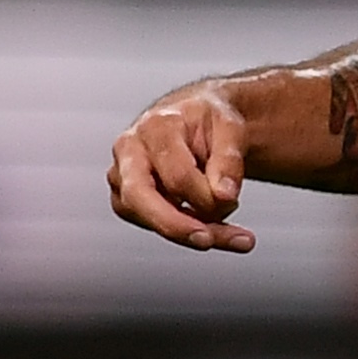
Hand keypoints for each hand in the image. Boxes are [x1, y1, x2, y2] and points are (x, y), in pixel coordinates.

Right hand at [110, 88, 255, 252]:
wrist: (195, 119)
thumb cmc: (208, 120)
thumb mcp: (230, 127)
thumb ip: (229, 159)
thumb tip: (224, 195)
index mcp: (156, 127)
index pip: (176, 174)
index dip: (205, 195)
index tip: (231, 201)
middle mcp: (130, 150)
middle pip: (139, 197)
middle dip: (175, 225)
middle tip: (208, 240)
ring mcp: (123, 175)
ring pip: (144, 216)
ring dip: (189, 233)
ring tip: (234, 238)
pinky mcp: (127, 198)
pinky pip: (151, 224)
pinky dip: (185, 232)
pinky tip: (214, 231)